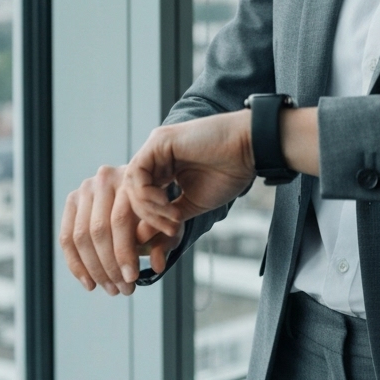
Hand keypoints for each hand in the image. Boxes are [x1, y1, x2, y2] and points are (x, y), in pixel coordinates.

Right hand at [59, 163, 184, 293]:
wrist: (141, 193)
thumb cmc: (157, 211)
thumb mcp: (167, 224)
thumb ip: (164, 241)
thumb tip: (157, 265)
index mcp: (129, 179)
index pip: (121, 220)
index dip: (124, 253)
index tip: (132, 279)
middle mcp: (104, 178)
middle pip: (98, 229)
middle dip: (109, 265)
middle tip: (122, 290)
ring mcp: (85, 189)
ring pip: (81, 236)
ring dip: (94, 269)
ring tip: (110, 289)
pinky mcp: (72, 201)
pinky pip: (67, 237)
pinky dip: (76, 264)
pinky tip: (90, 284)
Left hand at [125, 110, 255, 242]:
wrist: (247, 150)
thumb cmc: (227, 174)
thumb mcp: (191, 204)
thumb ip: (165, 218)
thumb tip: (138, 238)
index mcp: (163, 168)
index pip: (140, 198)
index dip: (150, 221)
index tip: (171, 235)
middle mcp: (156, 156)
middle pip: (132, 192)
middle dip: (147, 218)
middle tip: (171, 231)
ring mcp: (155, 147)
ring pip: (131, 185)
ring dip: (149, 209)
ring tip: (174, 219)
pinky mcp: (158, 141)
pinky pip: (137, 173)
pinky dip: (148, 195)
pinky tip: (168, 204)